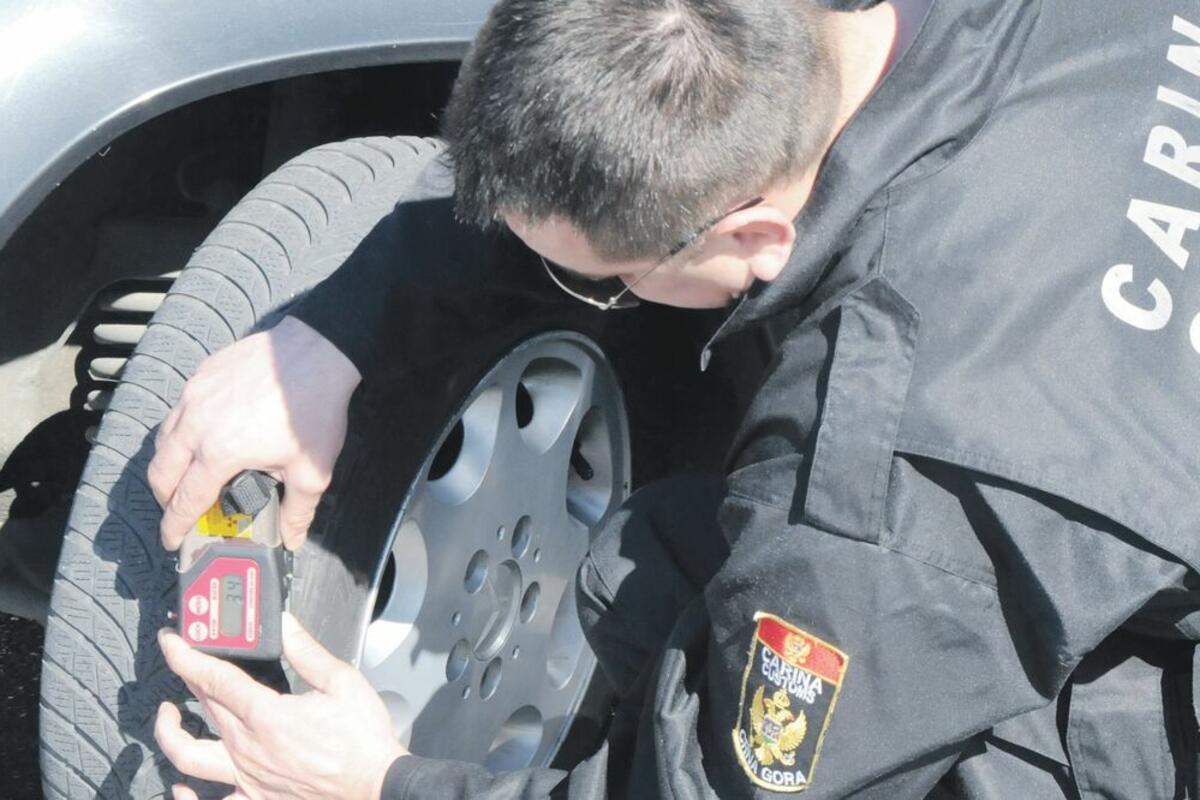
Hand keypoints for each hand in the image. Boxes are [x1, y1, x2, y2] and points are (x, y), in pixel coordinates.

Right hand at [148, 315, 361, 549]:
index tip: (172, 540)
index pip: (185, 500)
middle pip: (161, 472)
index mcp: (219, 452)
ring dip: (168, 465)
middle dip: (165, 498)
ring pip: (163, 439)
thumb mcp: (311, 471)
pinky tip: (200, 436)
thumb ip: (298, 510)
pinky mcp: (201, 375)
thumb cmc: (314, 408)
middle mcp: (196, 424)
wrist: (318, 352)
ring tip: (188, 476)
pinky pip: (177, 410)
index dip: (175, 525)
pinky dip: (179, 431)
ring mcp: (194, 395)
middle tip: (179, 510)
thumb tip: (291, 537)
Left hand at [156, 613, 406, 799]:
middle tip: (186, 658)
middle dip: (187, 676)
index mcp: (267, 716)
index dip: (186, 656)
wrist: (377, 785)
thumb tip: (284, 624)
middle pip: (202, 706)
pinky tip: (180, 785)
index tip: (171, 641)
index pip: (214, 679)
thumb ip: (307, 652)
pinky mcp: (254, 798)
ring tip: (168, 714)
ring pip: (187, 757)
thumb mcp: (342, 683)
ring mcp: (246, 777)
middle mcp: (248, 748)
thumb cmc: (363, 739)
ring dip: (170, 733)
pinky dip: (186, 795)